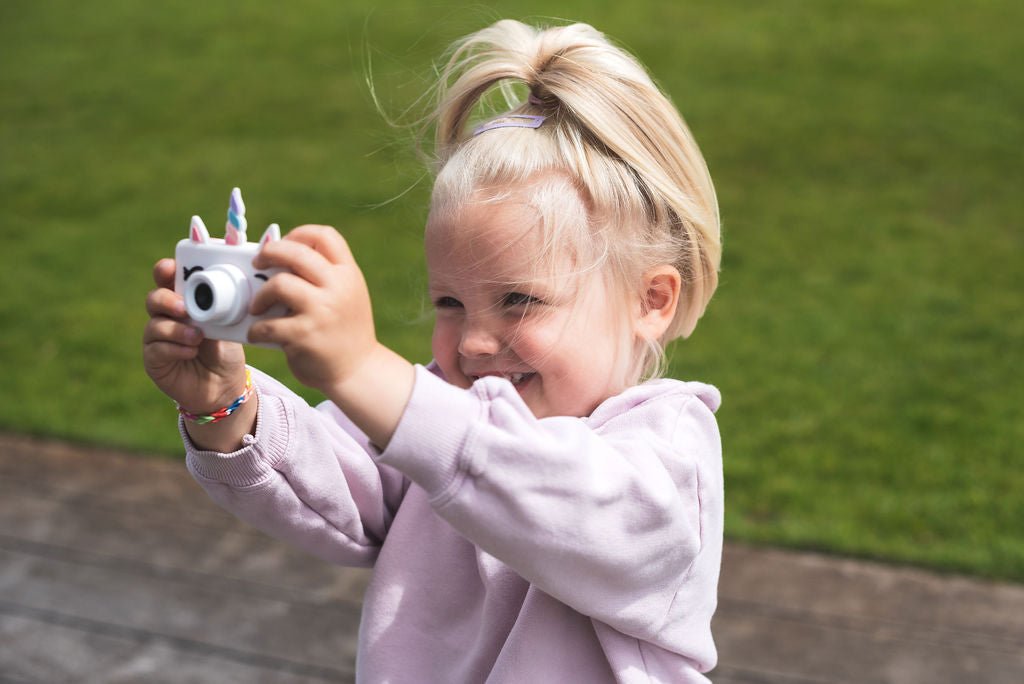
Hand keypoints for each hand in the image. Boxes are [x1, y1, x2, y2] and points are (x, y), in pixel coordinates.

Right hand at [143, 258, 252, 449]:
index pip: (167, 280)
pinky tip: (191, 353)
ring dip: (176, 329)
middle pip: (154, 299)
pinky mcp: (154, 360)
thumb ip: (217, 311)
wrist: (224, 387)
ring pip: (155, 324)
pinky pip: (156, 349)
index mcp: (184, 302)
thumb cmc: (225, 351)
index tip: (170, 268)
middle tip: (183, 308)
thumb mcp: (226, 328)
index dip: (164, 271)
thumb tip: (218, 294)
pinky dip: (175, 348)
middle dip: (167, 300)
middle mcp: (167, 317)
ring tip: (196, 337)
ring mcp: (157, 338)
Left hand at [249, 225, 414, 447]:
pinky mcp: (305, 335)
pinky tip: (259, 334)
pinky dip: (257, 330)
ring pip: (279, 284)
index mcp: (348, 273)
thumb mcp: (348, 293)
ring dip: (260, 296)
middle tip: (258, 263)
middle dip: (269, 253)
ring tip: (257, 307)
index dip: (299, 234)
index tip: (285, 244)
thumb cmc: (346, 330)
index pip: (324, 235)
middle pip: (295, 252)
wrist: (359, 370)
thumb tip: (283, 255)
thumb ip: (327, 274)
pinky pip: (268, 324)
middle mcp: (338, 288)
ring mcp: (322, 311)